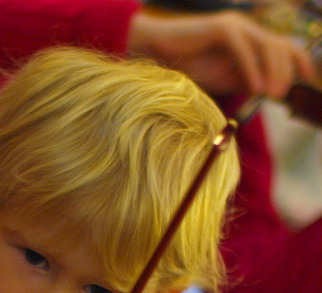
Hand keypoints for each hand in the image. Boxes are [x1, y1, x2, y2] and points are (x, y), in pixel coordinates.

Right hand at [128, 10, 314, 98]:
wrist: (157, 51)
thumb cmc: (187, 65)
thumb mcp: (224, 76)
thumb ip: (246, 79)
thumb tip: (269, 91)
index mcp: (250, 38)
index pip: (284, 46)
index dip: (299, 62)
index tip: (306, 82)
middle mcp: (247, 28)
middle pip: (280, 46)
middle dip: (286, 71)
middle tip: (281, 96)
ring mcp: (236, 25)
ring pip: (267, 47)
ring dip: (273, 72)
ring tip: (272, 94)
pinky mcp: (223, 29)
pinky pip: (245, 51)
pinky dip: (253, 71)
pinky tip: (256, 88)